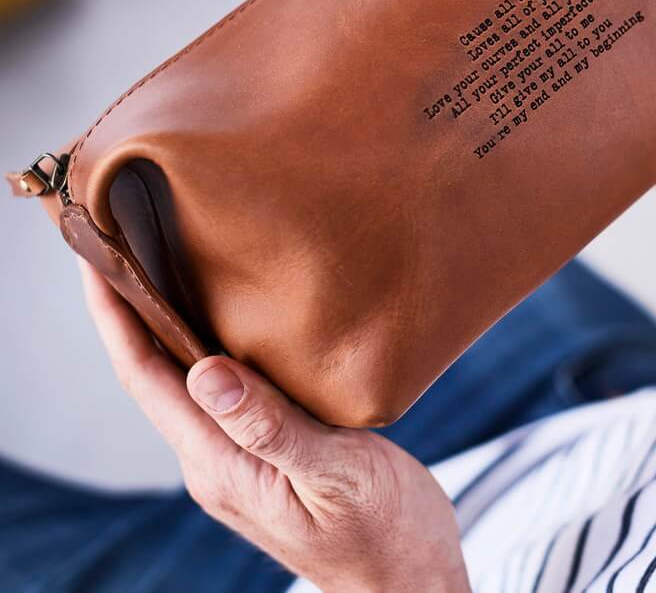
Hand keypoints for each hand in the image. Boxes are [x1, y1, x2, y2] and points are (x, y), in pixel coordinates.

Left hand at [82, 261, 468, 592]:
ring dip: (166, 326)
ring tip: (159, 268)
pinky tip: (224, 320)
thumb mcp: (335, 473)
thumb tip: (205, 373)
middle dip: (130, 312)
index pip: (149, 379)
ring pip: (184, 381)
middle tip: (120, 245)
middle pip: (155, 376)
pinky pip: (219, 390)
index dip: (118, 318)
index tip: (98, 261)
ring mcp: (237, 459)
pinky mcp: (262, 453)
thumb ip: (270, 427)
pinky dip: (207, 346)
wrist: (407, 580)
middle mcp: (215, 461)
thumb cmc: (383, 535)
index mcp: (222, 465)